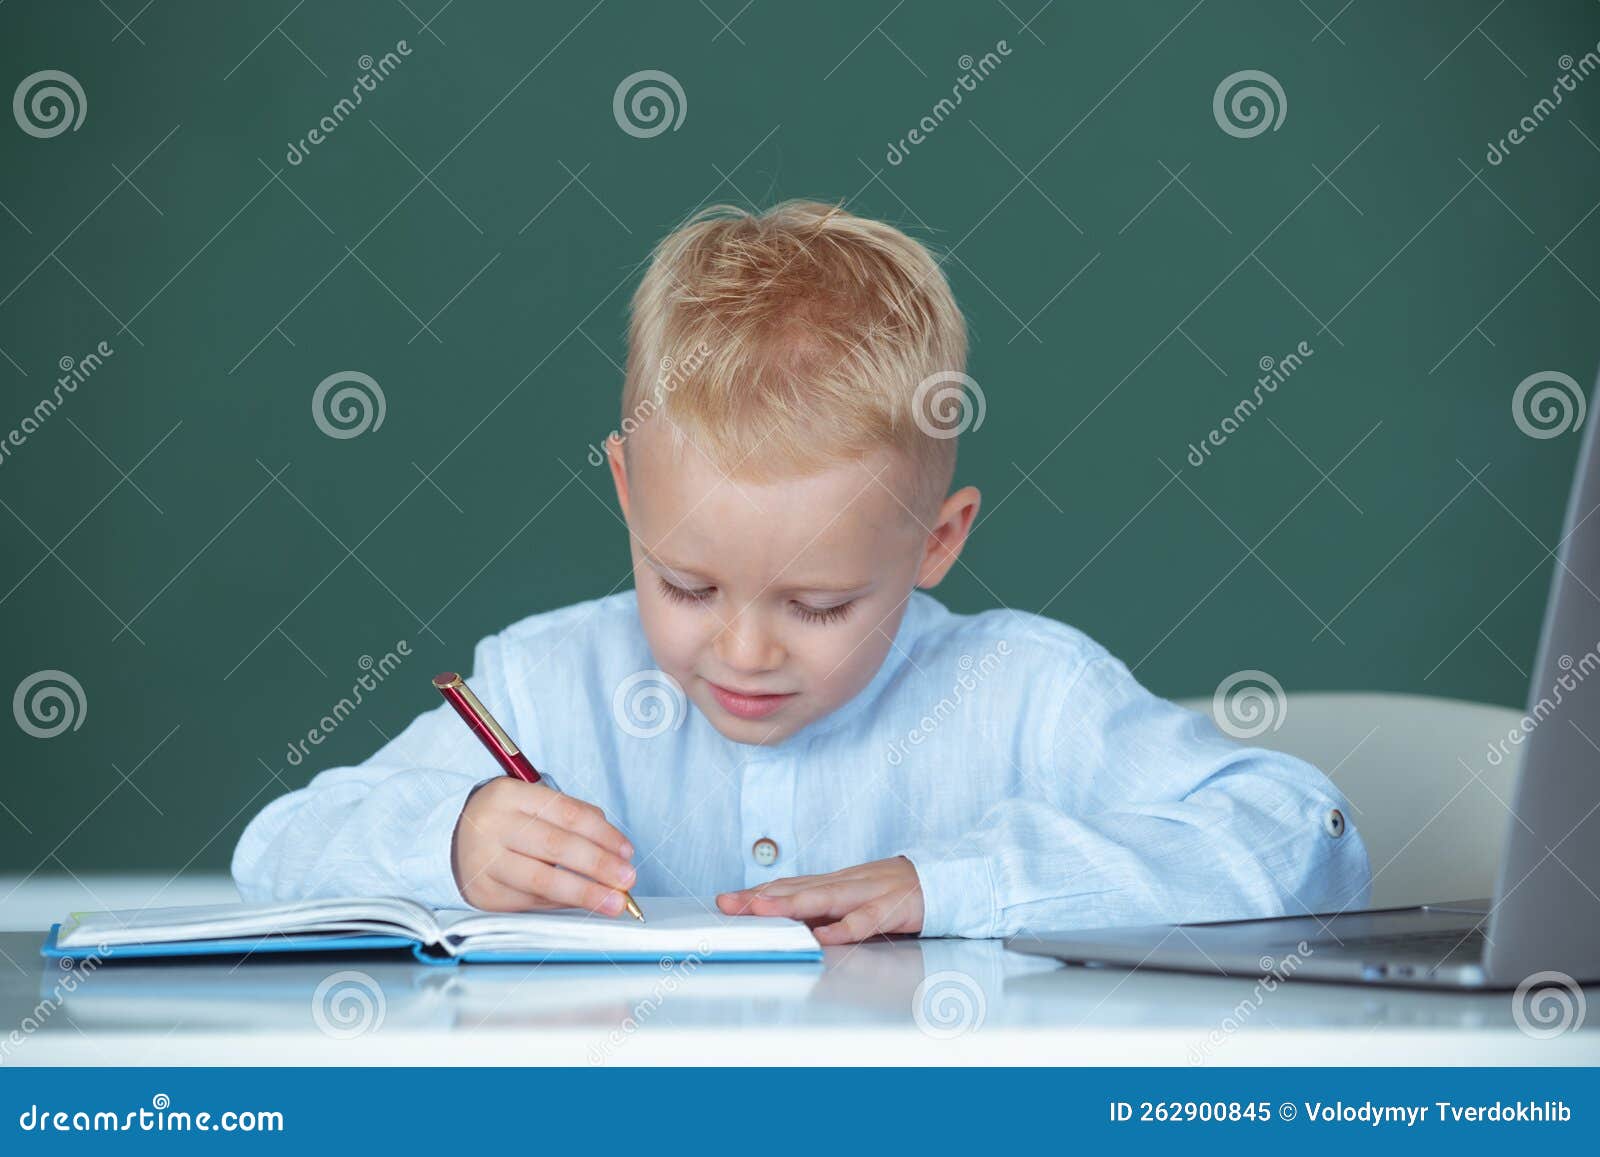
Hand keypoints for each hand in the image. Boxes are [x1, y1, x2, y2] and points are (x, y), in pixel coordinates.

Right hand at [452, 778, 636, 915]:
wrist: (450, 839)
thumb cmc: (505, 820)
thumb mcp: (530, 804)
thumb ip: (570, 819)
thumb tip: (615, 852)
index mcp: (509, 794)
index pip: (566, 813)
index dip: (603, 833)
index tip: (627, 851)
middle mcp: (492, 826)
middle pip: (556, 846)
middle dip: (598, 864)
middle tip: (628, 879)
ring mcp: (484, 862)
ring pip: (543, 880)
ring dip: (585, 892)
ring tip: (613, 902)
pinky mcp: (483, 893)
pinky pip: (531, 901)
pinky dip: (561, 903)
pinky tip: (580, 903)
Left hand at [715, 856, 923, 944]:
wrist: (941, 881)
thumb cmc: (891, 892)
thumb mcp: (852, 899)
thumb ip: (822, 910)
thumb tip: (783, 922)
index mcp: (834, 883)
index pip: (789, 885)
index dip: (756, 892)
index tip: (725, 901)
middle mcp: (845, 883)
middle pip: (798, 888)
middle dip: (761, 897)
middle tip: (729, 904)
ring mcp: (868, 892)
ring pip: (825, 898)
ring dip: (791, 904)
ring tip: (762, 909)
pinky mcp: (892, 907)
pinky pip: (866, 919)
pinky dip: (845, 927)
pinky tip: (825, 936)